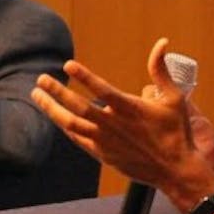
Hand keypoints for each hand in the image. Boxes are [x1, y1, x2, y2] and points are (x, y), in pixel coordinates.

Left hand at [32, 38, 213, 212]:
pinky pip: (77, 139)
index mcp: (131, 109)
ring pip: (71, 124)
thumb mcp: (174, 97)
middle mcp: (114, 125)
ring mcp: (105, 142)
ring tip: (36, 95)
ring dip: (52, 109)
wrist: (175, 171)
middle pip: (79, 107)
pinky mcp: (102, 155)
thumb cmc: (176, 131)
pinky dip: (64, 126)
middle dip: (56, 92)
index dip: (85, 77)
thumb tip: (162, 42)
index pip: (102, 90)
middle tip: (40, 79)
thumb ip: (161, 70)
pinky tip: (55, 116)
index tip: (68, 65)